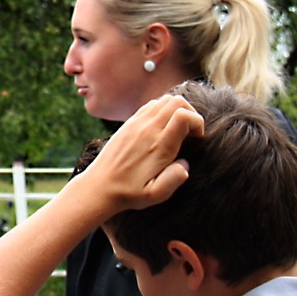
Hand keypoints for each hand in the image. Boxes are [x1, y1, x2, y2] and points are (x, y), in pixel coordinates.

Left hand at [81, 94, 203, 213]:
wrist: (98, 187)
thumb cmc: (129, 193)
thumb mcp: (155, 195)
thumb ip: (174, 179)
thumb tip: (185, 164)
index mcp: (158, 146)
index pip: (183, 115)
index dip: (198, 122)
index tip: (197, 139)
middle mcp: (147, 130)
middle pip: (176, 101)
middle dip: (191, 112)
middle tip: (190, 132)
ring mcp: (135, 124)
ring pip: (164, 100)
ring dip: (177, 110)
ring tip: (178, 130)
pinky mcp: (128, 124)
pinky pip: (150, 105)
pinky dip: (162, 110)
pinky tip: (161, 128)